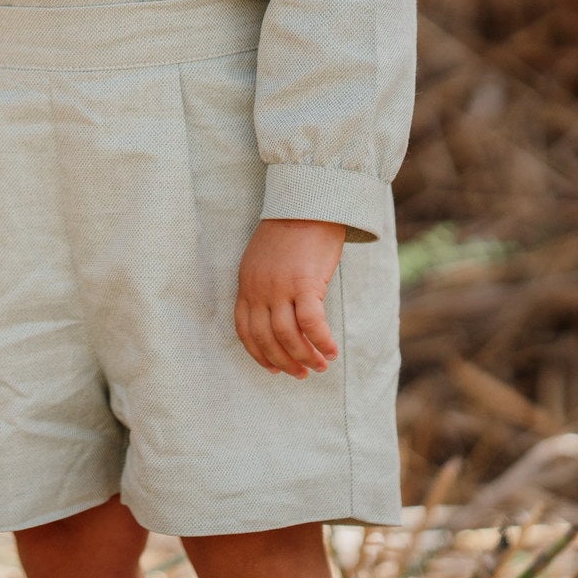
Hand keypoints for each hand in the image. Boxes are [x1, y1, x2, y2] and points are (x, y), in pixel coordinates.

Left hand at [235, 218, 344, 377]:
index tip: (274, 368)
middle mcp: (259, 288)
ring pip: (288, 336)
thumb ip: (266, 286)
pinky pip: (311, 323)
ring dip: (304, 357)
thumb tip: (280, 316)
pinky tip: (331, 351)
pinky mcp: (305, 283)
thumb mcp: (265, 259)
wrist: (308, 203)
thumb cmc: (292, 231)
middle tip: (301, 374)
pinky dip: (321, 342)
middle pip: (266, 338)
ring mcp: (280, 286)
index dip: (259, 354)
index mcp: (247, 283)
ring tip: (319, 366)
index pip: (245, 330)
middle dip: (284, 362)